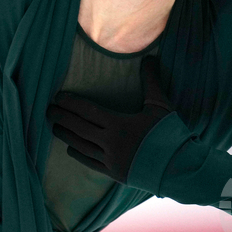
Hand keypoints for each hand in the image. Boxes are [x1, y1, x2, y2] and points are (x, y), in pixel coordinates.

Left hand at [46, 54, 175, 185]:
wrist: (183, 170)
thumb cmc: (172, 135)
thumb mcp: (161, 106)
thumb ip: (151, 81)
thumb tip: (149, 57)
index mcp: (119, 125)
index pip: (87, 111)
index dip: (70, 103)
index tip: (58, 97)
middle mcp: (110, 144)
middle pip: (79, 128)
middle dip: (61, 118)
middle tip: (48, 110)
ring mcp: (111, 161)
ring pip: (81, 146)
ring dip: (66, 135)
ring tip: (54, 127)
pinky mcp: (115, 174)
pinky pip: (90, 163)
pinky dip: (78, 154)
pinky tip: (70, 148)